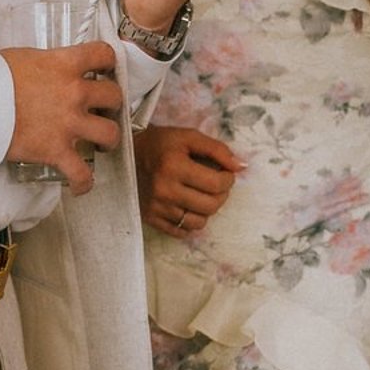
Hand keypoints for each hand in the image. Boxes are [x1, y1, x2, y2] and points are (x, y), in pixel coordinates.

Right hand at [1, 42, 121, 195]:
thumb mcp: (24, 57)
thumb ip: (45, 64)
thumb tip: (46, 71)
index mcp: (64, 64)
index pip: (103, 54)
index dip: (108, 62)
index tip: (105, 69)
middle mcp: (73, 92)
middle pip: (113, 96)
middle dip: (111, 103)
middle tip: (102, 109)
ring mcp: (67, 123)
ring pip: (110, 133)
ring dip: (109, 139)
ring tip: (100, 142)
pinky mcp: (55, 150)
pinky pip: (81, 173)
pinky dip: (83, 182)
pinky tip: (81, 185)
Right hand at [136, 122, 243, 236]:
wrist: (126, 154)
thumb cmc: (161, 144)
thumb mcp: (189, 137)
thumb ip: (218, 150)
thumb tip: (242, 167)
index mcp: (174, 167)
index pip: (216, 184)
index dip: (228, 179)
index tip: (225, 173)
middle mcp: (164, 190)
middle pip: (210, 206)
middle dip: (222, 195)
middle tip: (217, 184)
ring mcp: (156, 207)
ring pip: (199, 222)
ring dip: (207, 210)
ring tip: (202, 195)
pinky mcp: (150, 219)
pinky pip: (182, 231)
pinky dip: (190, 221)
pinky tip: (187, 205)